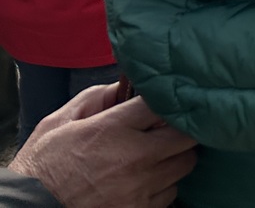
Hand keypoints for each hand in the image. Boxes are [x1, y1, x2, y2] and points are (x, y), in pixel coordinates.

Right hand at [9, 83, 197, 207]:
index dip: (165, 102)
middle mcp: (133, 158)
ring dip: (173, 158)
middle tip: (166, 131)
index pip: (162, 105)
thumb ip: (96, 98)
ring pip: (184, 165)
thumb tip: (124, 87)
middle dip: (179, 130)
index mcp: (112, 129)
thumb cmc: (42, 166)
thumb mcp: (59, 121)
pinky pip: (170, 193)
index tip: (160, 105)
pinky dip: (163, 185)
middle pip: (186, 136)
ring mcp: (140, 189)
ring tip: (153, 158)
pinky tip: (144, 181)